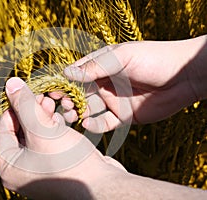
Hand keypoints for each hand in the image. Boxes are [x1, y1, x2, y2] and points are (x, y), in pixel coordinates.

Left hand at [0, 77, 126, 198]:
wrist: (101, 185)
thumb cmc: (68, 161)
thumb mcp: (41, 128)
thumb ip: (24, 105)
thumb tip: (10, 84)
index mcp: (9, 167)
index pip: (3, 129)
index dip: (13, 108)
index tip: (24, 92)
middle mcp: (21, 172)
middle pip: (19, 132)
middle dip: (30, 111)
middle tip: (41, 96)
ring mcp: (38, 171)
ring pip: (35, 136)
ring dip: (41, 118)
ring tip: (51, 104)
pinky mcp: (55, 168)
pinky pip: (47, 144)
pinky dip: (51, 130)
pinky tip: (60, 119)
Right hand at [62, 37, 205, 132]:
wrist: (184, 77)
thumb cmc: (153, 59)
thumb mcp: (121, 57)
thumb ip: (95, 66)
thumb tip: (67, 73)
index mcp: (102, 65)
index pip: (76, 74)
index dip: (63, 82)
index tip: (51, 90)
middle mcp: (104, 83)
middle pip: (79, 93)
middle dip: (68, 99)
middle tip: (60, 105)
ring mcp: (113, 100)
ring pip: (89, 109)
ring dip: (78, 112)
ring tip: (71, 115)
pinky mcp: (123, 116)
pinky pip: (104, 123)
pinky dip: (95, 125)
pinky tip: (89, 123)